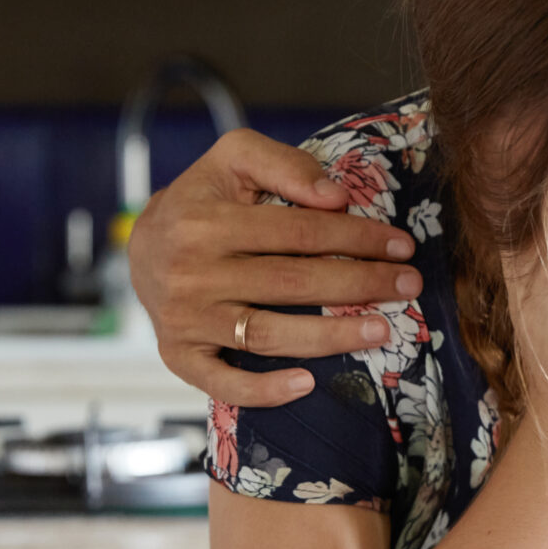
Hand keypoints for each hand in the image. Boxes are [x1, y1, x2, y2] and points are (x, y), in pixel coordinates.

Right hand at [128, 129, 424, 406]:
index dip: (357, 239)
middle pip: (293, 283)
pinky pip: (223, 381)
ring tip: (381, 330)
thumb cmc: (202, 198)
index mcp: (205, 220)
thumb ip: (285, 165)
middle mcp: (191, 272)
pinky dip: (264, 389)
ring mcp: (184, 318)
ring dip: (331, 337)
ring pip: (269, 333)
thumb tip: (336, 198)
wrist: (140, 246)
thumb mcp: (234, 158)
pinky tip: (307, 384)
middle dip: (361, 285)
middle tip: (408, 286)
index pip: (299, 232)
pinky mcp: (178, 355)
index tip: (401, 246)